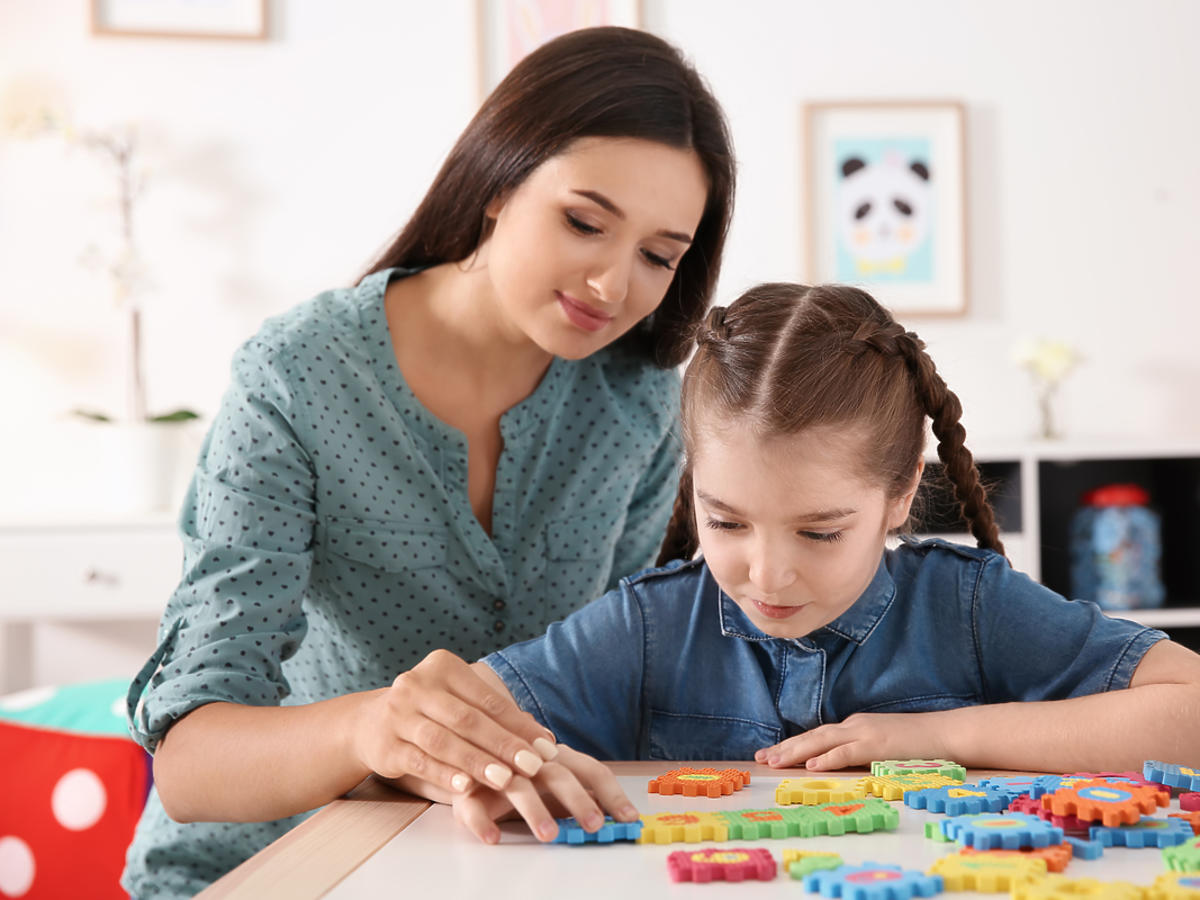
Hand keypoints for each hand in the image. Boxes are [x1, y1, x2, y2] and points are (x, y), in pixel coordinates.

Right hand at [352, 649, 557, 794]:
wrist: (370, 723)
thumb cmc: (430, 713)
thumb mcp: (458, 703)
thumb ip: (496, 718)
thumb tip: (545, 741)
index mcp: (442, 666)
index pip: (487, 699)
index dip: (518, 724)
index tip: (546, 747)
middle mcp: (416, 685)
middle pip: (467, 719)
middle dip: (503, 745)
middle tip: (533, 766)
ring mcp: (397, 715)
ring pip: (443, 741)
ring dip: (477, 762)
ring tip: (505, 780)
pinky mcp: (385, 745)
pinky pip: (420, 761)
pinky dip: (444, 774)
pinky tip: (465, 787)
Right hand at [451, 745, 639, 843]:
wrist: (467, 755)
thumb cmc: (522, 774)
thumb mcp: (555, 784)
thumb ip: (583, 797)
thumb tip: (623, 819)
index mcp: (558, 756)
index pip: (591, 770)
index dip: (611, 794)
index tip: (629, 818)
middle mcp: (531, 758)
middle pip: (558, 774)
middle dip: (578, 800)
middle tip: (594, 825)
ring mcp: (498, 770)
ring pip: (518, 787)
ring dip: (534, 810)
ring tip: (548, 836)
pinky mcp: (467, 789)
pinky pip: (473, 806)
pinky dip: (482, 822)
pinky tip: (493, 838)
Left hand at [754, 712, 950, 770]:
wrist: (946, 733)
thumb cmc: (918, 744)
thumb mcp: (883, 745)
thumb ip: (861, 751)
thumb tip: (839, 764)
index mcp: (855, 726)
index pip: (817, 735)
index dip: (793, 744)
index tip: (771, 753)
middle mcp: (855, 726)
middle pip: (813, 736)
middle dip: (785, 747)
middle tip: (761, 758)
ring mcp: (866, 733)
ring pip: (822, 741)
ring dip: (796, 751)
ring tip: (775, 761)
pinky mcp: (877, 745)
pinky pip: (847, 752)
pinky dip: (827, 758)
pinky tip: (811, 765)